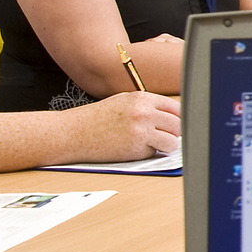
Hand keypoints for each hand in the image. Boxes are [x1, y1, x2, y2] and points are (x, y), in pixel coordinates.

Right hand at [66, 90, 181, 159]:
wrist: (73, 133)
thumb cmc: (96, 118)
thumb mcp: (123, 101)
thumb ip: (147, 106)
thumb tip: (171, 116)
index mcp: (142, 98)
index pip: (176, 108)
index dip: (178, 119)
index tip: (174, 126)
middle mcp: (144, 112)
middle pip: (178, 125)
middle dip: (174, 133)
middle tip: (164, 137)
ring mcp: (141, 131)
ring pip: (172, 142)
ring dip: (166, 145)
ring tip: (151, 144)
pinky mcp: (135, 148)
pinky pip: (156, 153)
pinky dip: (150, 153)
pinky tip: (134, 149)